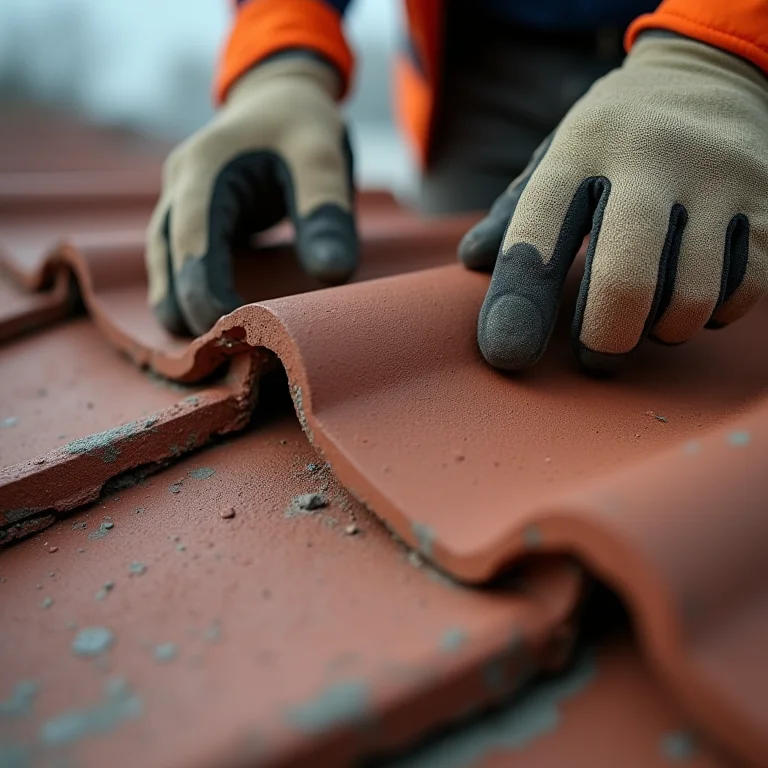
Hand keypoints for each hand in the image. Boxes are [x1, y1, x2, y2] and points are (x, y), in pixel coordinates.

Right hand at [145, 55, 356, 335]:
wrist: (279, 98)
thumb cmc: (302, 124)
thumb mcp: (323, 155)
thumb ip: (326, 211)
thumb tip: (332, 276)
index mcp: (205, 166)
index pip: (192, 236)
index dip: (201, 285)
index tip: (224, 328)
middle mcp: (180, 184)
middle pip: (166, 256)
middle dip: (183, 304)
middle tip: (213, 355)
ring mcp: (179, 201)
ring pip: (164, 262)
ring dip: (179, 302)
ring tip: (205, 351)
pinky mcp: (190, 218)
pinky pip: (178, 260)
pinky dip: (188, 290)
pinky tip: (209, 322)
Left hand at [459, 34, 767, 372]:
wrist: (710, 73)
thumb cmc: (612, 137)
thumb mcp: (557, 157)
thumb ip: (514, 212)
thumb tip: (472, 261)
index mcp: (580, 147)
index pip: (538, 232)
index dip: (519, 301)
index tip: (508, 354)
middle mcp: (651, 156)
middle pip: (624, 280)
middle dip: (604, 337)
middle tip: (595, 354)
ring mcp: (718, 177)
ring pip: (688, 298)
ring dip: (660, 329)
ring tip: (645, 317)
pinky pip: (741, 290)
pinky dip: (711, 313)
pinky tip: (690, 296)